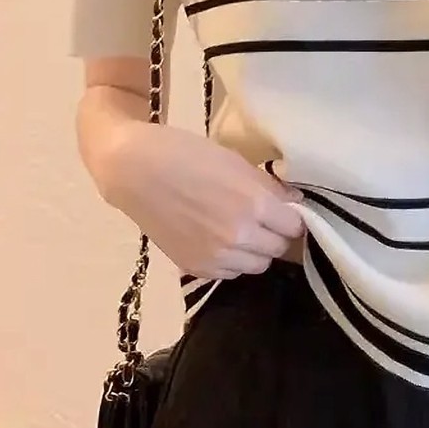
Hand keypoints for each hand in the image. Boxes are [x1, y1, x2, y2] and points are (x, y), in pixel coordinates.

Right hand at [103, 123, 305, 279]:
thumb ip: (269, 187)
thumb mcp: (236, 162)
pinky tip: (220, 241)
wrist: (133, 170)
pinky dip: (233, 261)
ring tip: (242, 230)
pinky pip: (231, 273)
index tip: (286, 211)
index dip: (293, 217)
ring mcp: (216, 257)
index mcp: (254, 205)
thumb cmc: (186, 154)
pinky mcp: (195, 268)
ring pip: (258, 265)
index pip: (295, 226)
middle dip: (276, 234)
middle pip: (279, 248)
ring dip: (257, 250)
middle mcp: (240, 237)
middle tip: (265, 219)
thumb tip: (295, 203)